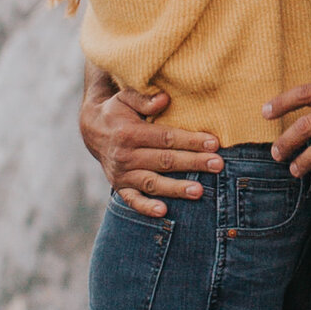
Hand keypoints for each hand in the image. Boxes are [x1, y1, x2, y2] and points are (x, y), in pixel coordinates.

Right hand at [81, 77, 222, 218]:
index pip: (165, 138)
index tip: (213, 143)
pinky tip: (164, 211)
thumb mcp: (125, 97)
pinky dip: (146, 208)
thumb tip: (164, 99)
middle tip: (218, 164)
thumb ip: (144, 98)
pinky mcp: (120, 187)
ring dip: (176, 188)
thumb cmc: (117, 111)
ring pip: (153, 183)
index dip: (190, 140)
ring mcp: (122, 174)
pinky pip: (133, 200)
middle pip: (165, 161)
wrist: (92, 130)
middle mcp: (125, 156)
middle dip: (193, 163)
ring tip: (199, 191)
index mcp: (129, 133)